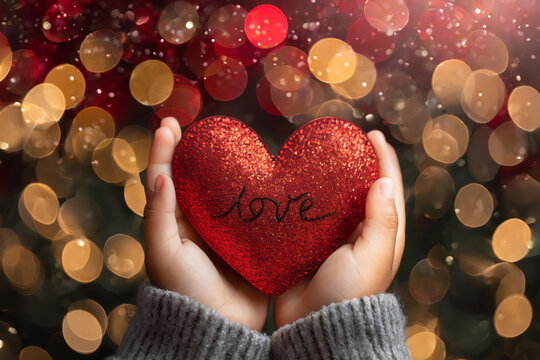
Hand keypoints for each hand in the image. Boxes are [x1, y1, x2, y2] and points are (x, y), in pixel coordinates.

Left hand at [143, 117, 269, 330]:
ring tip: (234, 142)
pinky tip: (265, 174)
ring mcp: (227, 229)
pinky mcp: (251, 239)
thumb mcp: (164, 253)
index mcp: (175, 222)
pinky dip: (257, 191)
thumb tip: (161, 176)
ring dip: (229, 166)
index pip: (166, 178)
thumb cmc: (185, 289)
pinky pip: (254, 209)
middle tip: (200, 124)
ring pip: (228, 190)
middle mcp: (200, 221)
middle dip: (197, 150)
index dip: (166, 149)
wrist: (220, 325)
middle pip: (198, 178)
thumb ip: (160, 215)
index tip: (170, 123)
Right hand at [274, 130, 405, 327]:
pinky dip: (303, 196)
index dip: (382, 159)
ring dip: (326, 177)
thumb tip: (385, 180)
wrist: (315, 325)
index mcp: (380, 234)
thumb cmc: (350, 294)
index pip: (387, 188)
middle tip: (343, 140)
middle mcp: (357, 232)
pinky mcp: (306, 244)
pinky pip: (306, 214)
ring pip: (331, 199)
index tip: (373, 134)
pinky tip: (293, 181)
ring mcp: (331, 238)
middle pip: (358, 189)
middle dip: (353, 162)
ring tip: (316, 154)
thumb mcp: (372, 257)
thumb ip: (381, 221)